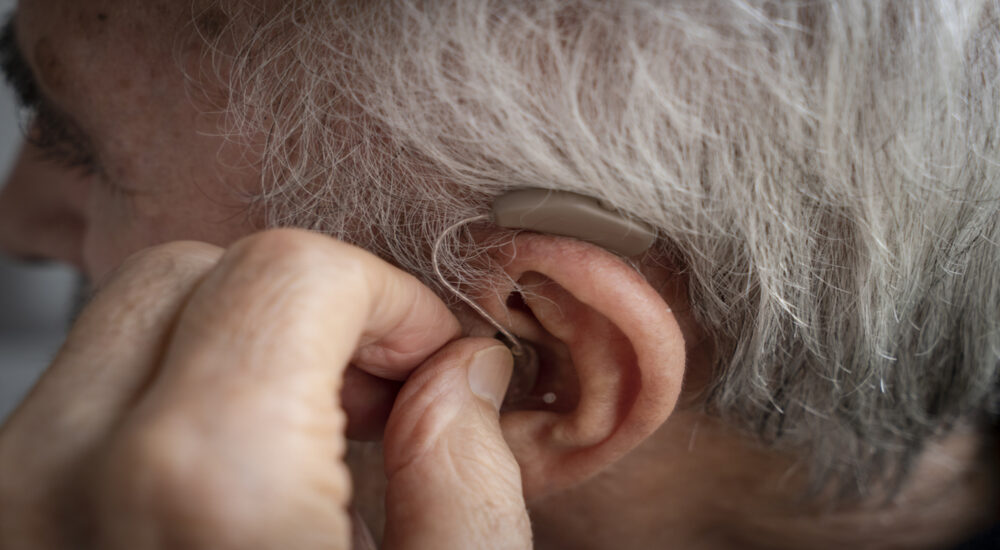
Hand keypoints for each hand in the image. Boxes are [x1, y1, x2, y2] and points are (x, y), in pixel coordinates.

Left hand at [0, 229, 530, 548]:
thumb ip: (471, 484)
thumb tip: (462, 381)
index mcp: (207, 484)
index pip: (289, 271)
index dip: (387, 298)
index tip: (429, 358)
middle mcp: (67, 479)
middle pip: (192, 272)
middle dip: (305, 309)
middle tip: (376, 395)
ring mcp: (11, 503)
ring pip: (123, 329)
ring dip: (235, 351)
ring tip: (310, 448)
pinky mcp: (3, 526)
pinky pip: (84, 407)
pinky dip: (172, 407)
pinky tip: (239, 488)